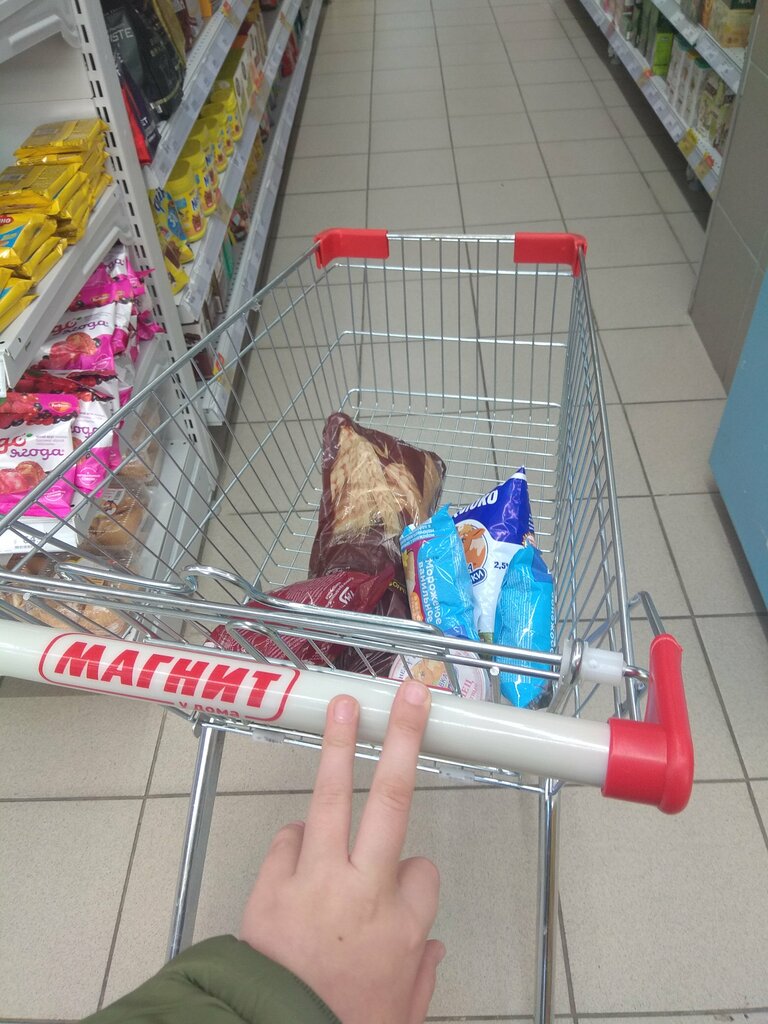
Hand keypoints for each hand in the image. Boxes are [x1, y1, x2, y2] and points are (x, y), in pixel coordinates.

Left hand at [239, 680, 443, 1023]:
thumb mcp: (400, 1014)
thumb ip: (420, 975)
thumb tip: (428, 948)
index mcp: (401, 927)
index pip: (425, 871)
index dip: (416, 875)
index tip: (404, 886)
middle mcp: (363, 890)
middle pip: (393, 800)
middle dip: (402, 741)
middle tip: (409, 698)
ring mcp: (314, 879)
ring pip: (333, 798)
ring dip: (339, 749)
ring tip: (345, 709)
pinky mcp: (271, 883)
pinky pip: (289, 838)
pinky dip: (297, 840)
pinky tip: (300, 855)